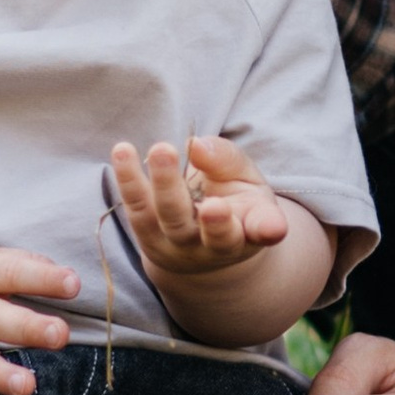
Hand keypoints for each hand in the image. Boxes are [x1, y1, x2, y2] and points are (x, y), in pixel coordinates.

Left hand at [110, 136, 288, 285]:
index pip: (260, 231)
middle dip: (192, 199)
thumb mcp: (245, 178)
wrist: (205, 246)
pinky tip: (123, 151)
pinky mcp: (151, 239)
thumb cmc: (235, 203)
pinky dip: (129, 182)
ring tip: (158, 149)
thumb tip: (197, 146)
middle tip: (174, 157)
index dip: (267, 229)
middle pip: (206, 230)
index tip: (271, 227)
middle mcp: (216, 248)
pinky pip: (138, 211)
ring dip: (159, 184)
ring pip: (168, 220)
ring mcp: (180, 248)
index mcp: (250, 230)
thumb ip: (227, 160)